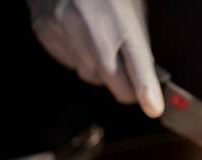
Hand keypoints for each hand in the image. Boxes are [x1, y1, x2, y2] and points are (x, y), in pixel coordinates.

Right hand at [27, 0, 163, 117]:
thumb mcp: (133, 6)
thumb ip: (141, 39)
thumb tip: (151, 73)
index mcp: (123, 23)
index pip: (139, 67)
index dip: (147, 91)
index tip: (153, 109)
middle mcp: (95, 33)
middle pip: (117, 86)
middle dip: (127, 89)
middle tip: (131, 80)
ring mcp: (68, 36)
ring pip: (92, 77)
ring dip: (100, 71)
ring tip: (99, 43)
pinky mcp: (48, 36)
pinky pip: (70, 64)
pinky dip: (78, 58)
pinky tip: (79, 37)